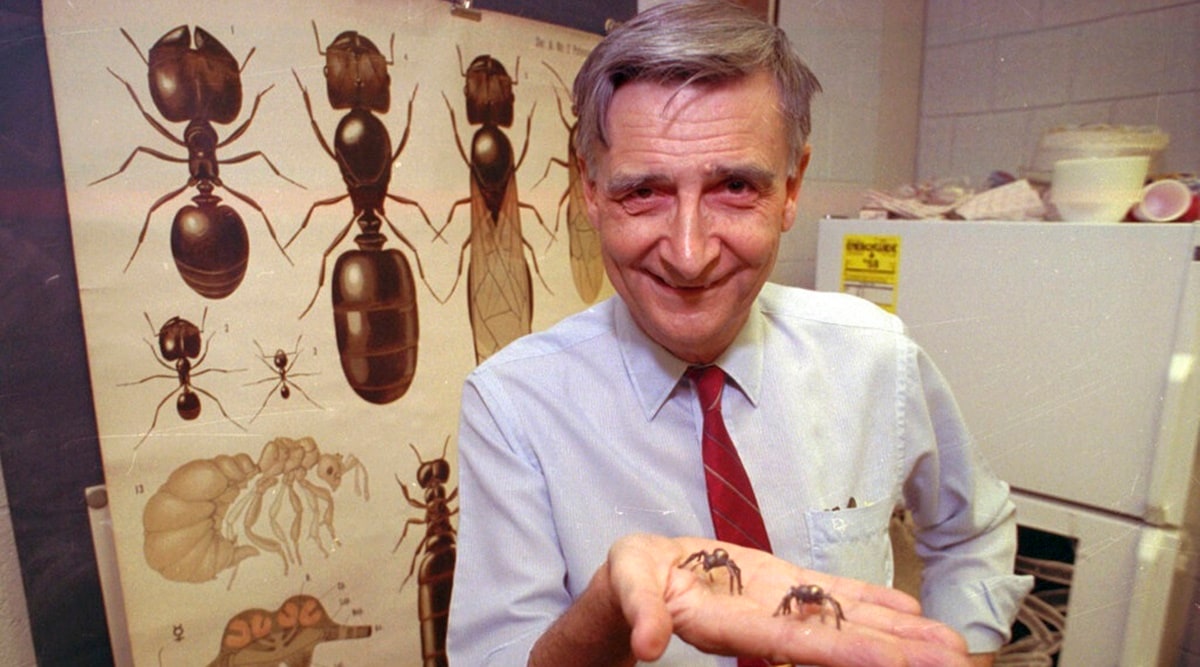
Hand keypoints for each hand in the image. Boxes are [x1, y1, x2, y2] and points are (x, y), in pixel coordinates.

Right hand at [609, 534, 969, 666]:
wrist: (632, 579)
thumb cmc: (627, 582)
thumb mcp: (624, 587)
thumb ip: (636, 609)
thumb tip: (646, 642)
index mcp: (726, 622)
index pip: (793, 640)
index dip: (845, 649)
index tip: (895, 662)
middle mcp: (761, 620)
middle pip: (835, 639)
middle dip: (895, 652)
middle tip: (954, 662)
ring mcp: (774, 604)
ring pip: (842, 619)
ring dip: (897, 633)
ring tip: (949, 645)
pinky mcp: (776, 586)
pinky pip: (828, 596)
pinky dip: (868, 602)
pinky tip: (907, 612)